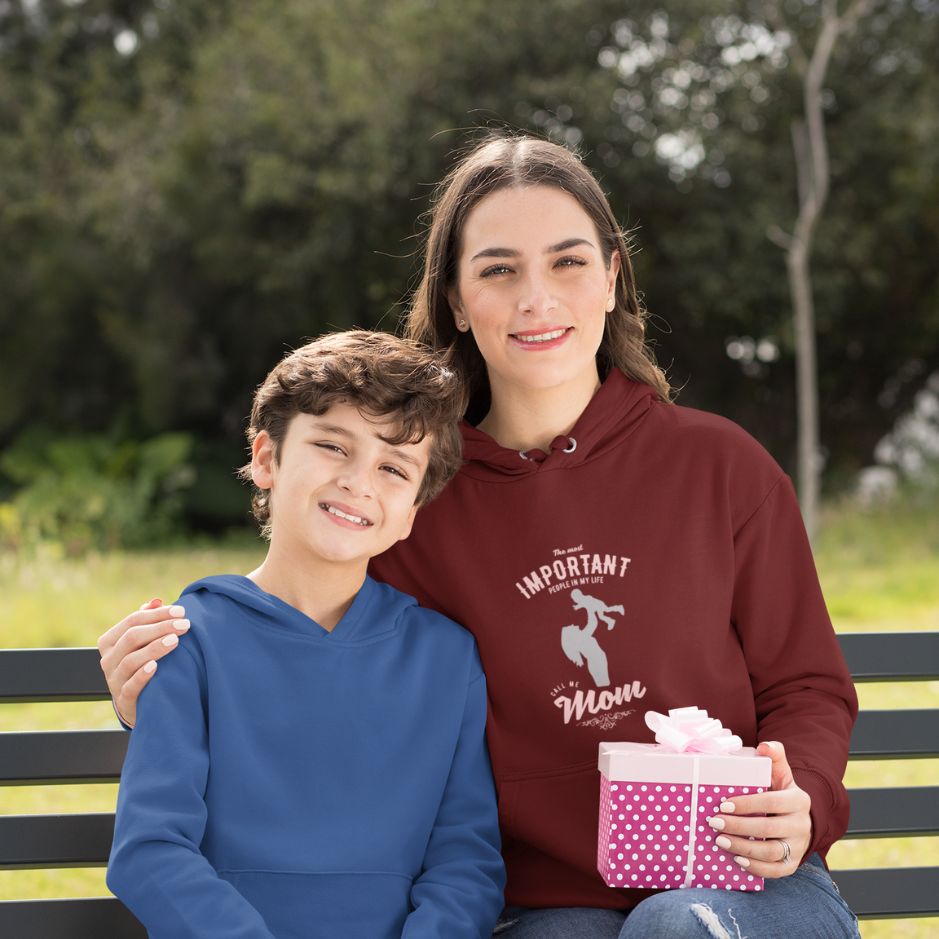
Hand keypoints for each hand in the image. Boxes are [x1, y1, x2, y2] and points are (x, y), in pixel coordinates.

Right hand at [97, 598, 189, 727]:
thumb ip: (147, 621)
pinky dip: (142, 675)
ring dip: (154, 648)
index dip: (157, 614)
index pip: (132, 621)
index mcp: (110, 641)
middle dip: (160, 628)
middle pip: (132, 637)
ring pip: (130, 660)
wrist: (135, 701)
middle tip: (184, 625)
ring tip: (175, 640)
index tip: (181, 611)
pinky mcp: (123, 699)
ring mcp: (114, 680)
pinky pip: (130, 686)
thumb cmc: (141, 662)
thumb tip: (156, 602)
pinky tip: (156, 666)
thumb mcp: (141, 642)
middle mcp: (108, 659)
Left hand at [706, 740, 811, 879]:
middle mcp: (802, 825)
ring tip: (720, 841)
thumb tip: (765, 745)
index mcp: (799, 800)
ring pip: (772, 852)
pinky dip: (757, 868)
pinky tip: (737, 860)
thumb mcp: (780, 773)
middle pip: (769, 828)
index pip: (773, 802)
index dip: (747, 804)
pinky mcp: (792, 863)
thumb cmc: (780, 792)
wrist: (797, 818)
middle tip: (713, 822)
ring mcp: (798, 846)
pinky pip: (777, 870)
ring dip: (744, 847)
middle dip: (739, 826)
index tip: (723, 804)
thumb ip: (774, 757)